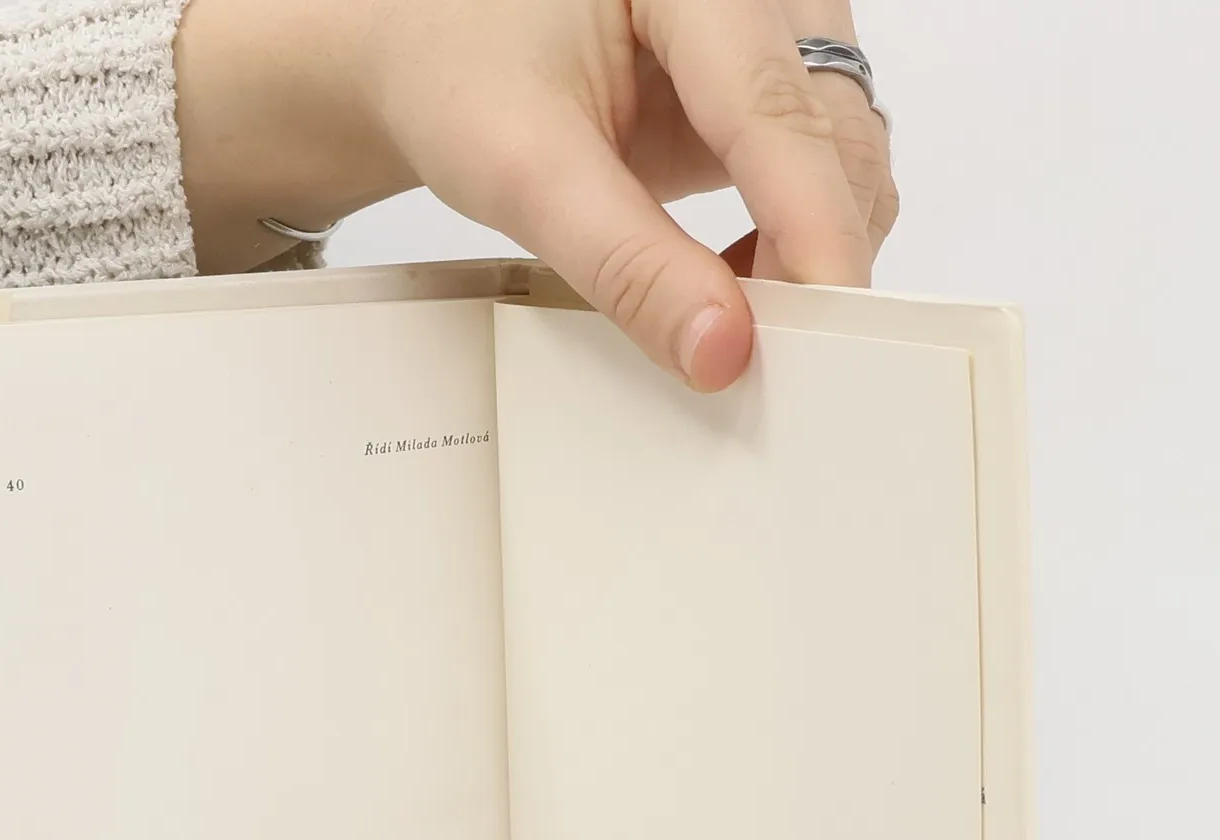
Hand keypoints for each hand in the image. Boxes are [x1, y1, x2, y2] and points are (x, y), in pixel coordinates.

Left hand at [176, 0, 895, 390]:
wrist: (434, 52)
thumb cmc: (461, 75)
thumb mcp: (524, 171)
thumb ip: (624, 261)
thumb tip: (721, 352)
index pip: (775, 110)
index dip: (807, 229)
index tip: (819, 331)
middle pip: (834, 134)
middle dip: (815, 254)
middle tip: (779, 366)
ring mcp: (776, 33)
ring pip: (844, 155)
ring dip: (808, 253)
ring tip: (733, 323)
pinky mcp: (769, 85)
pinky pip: (820, 170)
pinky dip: (791, 242)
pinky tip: (729, 285)